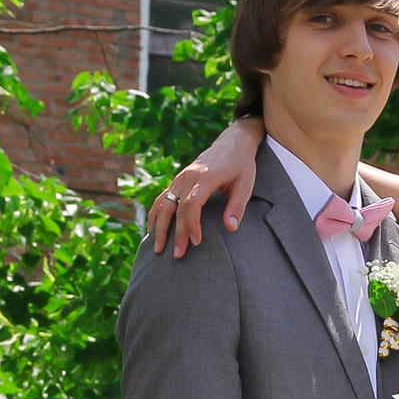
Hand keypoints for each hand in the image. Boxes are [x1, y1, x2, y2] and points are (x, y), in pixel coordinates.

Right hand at [150, 117, 263, 255]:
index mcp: (204, 176)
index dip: (191, 224)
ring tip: (157, 248)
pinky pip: (162, 198)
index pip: (191, 204)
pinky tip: (152, 230)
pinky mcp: (178, 181)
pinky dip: (155, 215)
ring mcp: (180, 178)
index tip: (196, 242)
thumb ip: (237, 206)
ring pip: (163, 203)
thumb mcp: (246, 184)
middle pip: (175, 207)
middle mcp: (188, 176)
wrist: (232, 143)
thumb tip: (230, 228)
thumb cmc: (241, 165)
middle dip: (174, 233)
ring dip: (158, 226)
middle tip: (176, 254)